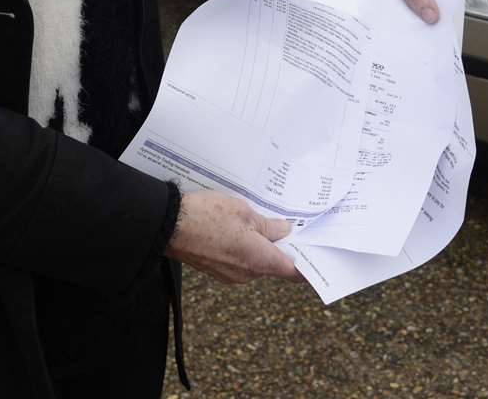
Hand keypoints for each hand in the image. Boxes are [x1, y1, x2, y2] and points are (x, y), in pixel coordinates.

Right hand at [165, 191, 297, 283]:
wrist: (170, 226)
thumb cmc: (209, 217)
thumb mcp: (245, 213)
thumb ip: (269, 225)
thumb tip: (284, 231)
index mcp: (260, 261)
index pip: (293, 272)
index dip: (307, 266)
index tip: (317, 259)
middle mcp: (247, 274)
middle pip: (273, 264)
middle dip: (279, 247)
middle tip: (285, 224)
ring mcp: (230, 275)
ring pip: (254, 261)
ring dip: (258, 245)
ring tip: (255, 221)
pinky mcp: (215, 270)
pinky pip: (237, 261)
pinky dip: (242, 248)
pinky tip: (235, 229)